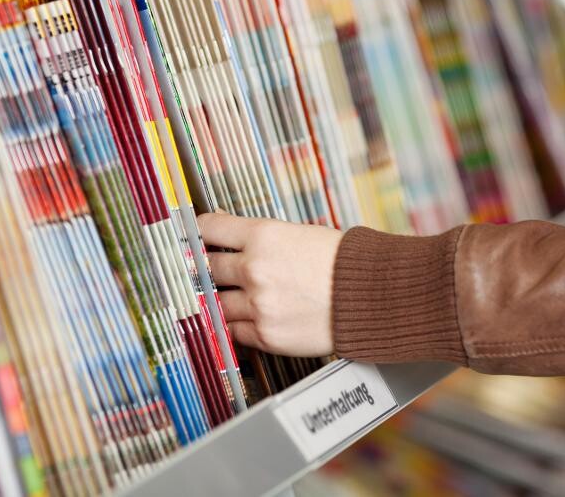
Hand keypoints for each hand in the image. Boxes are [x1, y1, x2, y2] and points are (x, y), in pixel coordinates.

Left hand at [197, 212, 342, 357]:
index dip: (197, 233)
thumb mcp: (299, 233)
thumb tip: (230, 233)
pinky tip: (245, 317)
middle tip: (207, 270)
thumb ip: (261, 237)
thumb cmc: (341, 262)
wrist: (371, 297)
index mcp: (263, 236)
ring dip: (221, 300)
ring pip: (217, 303)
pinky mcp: (266, 335)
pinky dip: (235, 325)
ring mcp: (258, 305)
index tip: (192, 237)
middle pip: (207, 268)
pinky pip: (233, 331)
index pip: (209, 229)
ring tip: (232, 296)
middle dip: (206, 270)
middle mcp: (255, 269)